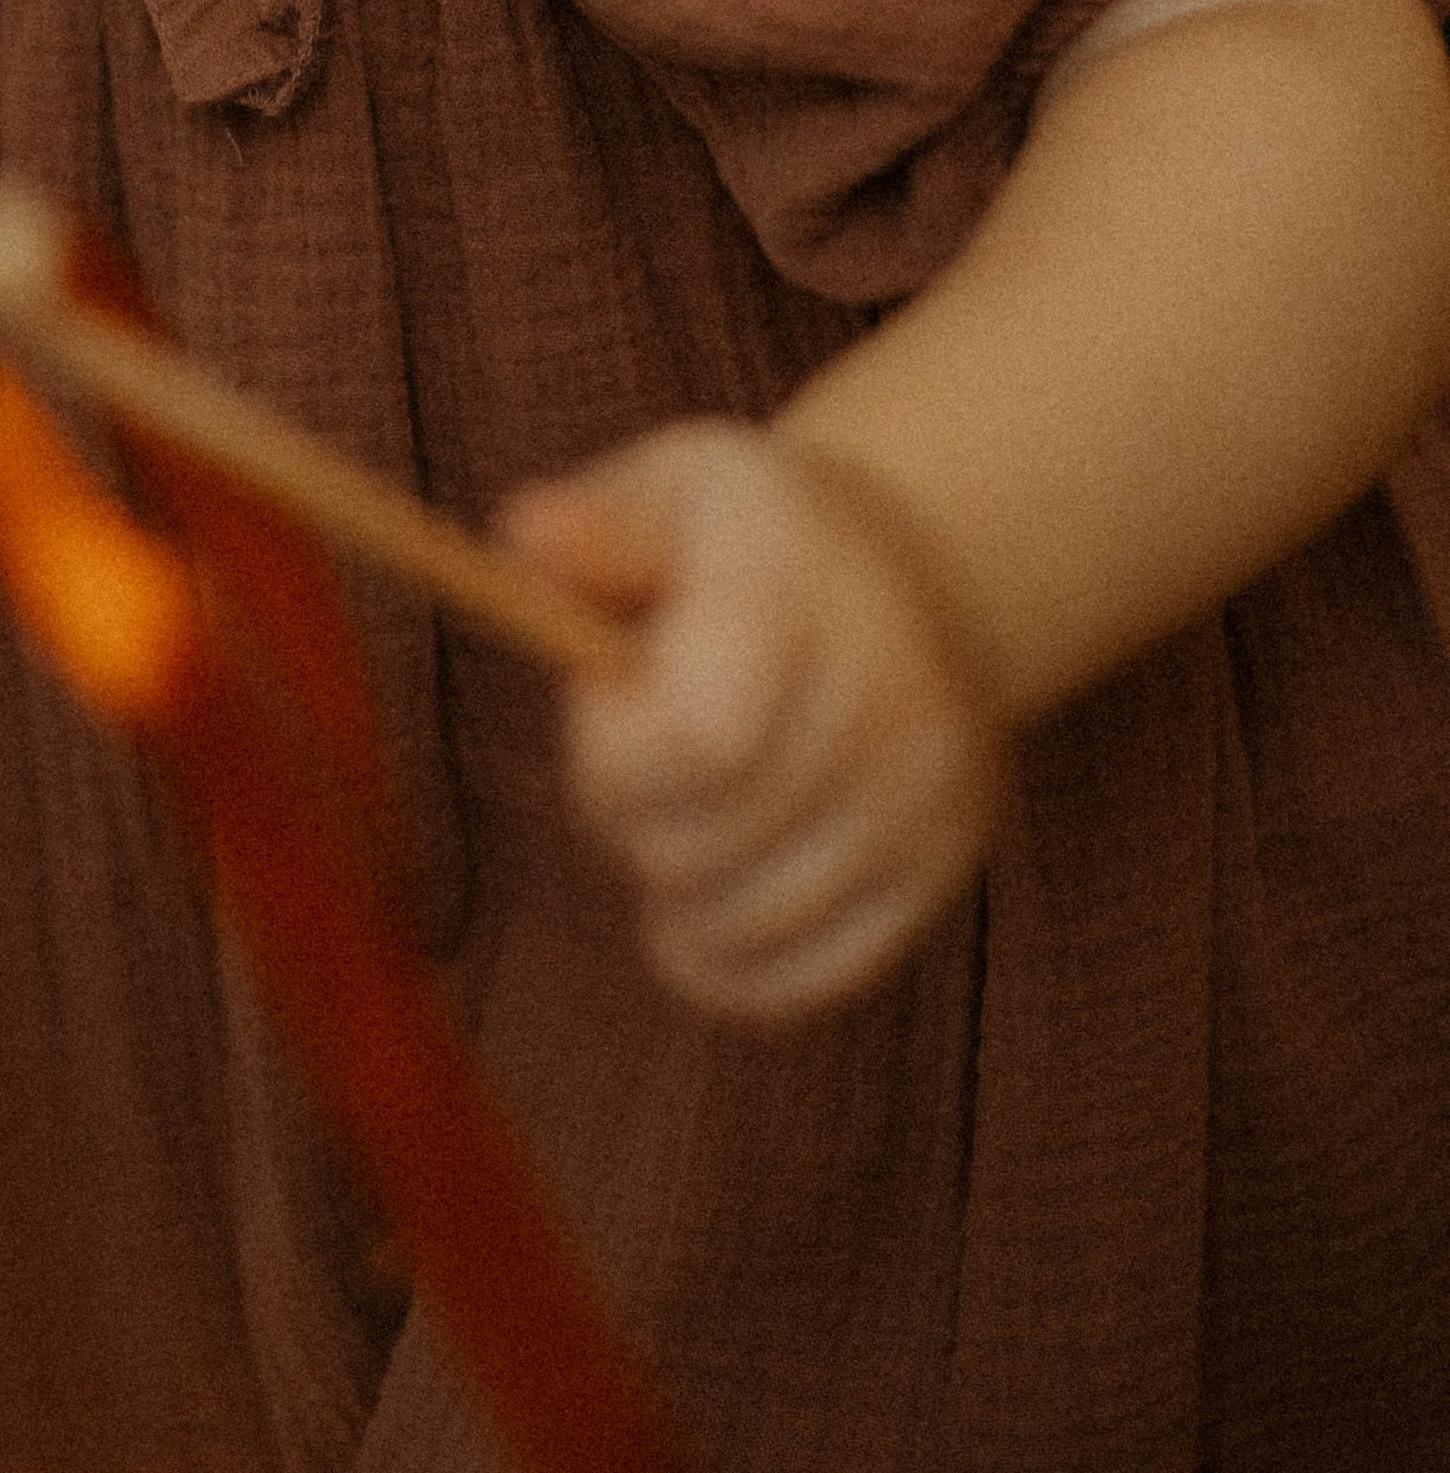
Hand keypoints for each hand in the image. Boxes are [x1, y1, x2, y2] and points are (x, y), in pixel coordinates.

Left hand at [505, 420, 1002, 1024]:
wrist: (916, 566)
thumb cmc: (740, 536)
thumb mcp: (662, 494)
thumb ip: (585, 531)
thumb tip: (527, 540)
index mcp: (803, 585)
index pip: (699, 741)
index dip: (613, 754)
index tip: (603, 702)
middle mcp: (892, 690)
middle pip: (700, 847)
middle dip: (626, 817)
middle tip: (639, 748)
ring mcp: (931, 789)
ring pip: (743, 928)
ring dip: (673, 892)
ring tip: (684, 803)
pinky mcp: (946, 866)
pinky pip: (801, 978)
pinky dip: (728, 960)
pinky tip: (710, 892)